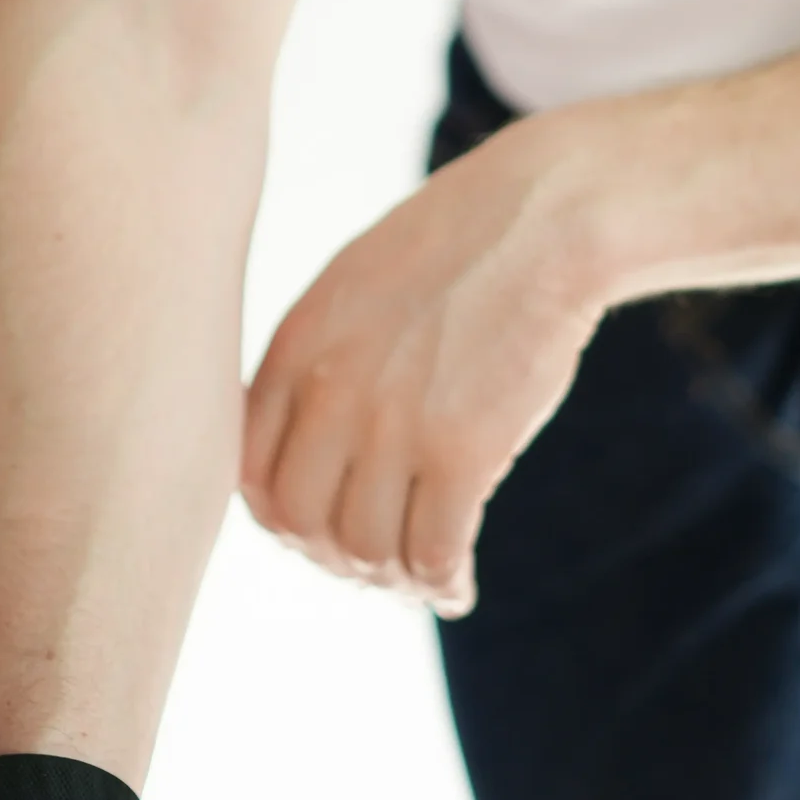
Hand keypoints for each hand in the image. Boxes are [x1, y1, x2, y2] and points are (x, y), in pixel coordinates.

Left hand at [239, 115, 607, 616]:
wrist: (548, 215)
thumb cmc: (462, 246)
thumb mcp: (356, 284)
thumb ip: (320, 360)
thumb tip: (312, 442)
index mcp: (298, 348)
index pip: (251, 477)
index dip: (284, 521)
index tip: (324, 530)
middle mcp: (332, 392)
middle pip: (302, 525)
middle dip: (337, 559)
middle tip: (377, 564)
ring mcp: (395, 423)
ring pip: (368, 550)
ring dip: (393, 581)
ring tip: (421, 579)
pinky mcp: (465, 449)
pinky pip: (433, 553)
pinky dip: (443, 584)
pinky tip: (458, 585)